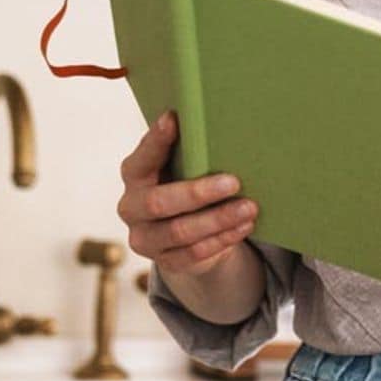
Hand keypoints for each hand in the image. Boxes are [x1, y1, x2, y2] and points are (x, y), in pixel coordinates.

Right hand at [116, 111, 257, 276]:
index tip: (174, 118)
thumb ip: (190, 151)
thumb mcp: (184, 167)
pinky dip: (223, 239)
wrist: (187, 234)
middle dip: (198, 193)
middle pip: (160, 203)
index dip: (156, 140)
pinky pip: (195, 253)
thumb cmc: (187, 184)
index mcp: (134, 176)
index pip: (141, 158)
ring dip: (219, 219)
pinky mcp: (165, 261)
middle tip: (234, 181)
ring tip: (249, 207)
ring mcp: (146, 238)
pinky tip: (244, 226)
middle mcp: (131, 208)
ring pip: (181, 232)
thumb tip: (222, 126)